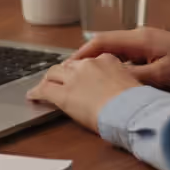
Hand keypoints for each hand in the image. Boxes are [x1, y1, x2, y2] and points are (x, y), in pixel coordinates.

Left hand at [26, 54, 140, 132]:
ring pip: (54, 74)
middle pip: (69, 65)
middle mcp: (88, 64)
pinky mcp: (64, 94)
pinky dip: (37, 92)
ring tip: (44, 86)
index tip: (81, 75)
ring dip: (48, 80)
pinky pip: (45, 90)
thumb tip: (123, 89)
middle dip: (62, 72)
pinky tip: (33, 96)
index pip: (89, 61)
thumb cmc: (136, 102)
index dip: (83, 69)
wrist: (130, 110)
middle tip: (59, 80)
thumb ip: (123, 81)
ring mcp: (74, 78)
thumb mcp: (133, 84)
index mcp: (107, 60)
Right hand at [72, 26, 169, 89]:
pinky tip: (109, 77)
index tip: (67, 65)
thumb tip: (112, 81)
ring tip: (83, 77)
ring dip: (98, 62)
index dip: (82, 53)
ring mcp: (144, 42)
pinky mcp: (150, 49)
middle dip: (85, 58)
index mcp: (139, 38)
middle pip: (104, 44)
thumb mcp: (163, 74)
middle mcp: (139, 36)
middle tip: (69, 74)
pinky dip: (113, 64)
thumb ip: (136, 77)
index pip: (102, 41)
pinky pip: (125, 55)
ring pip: (113, 50)